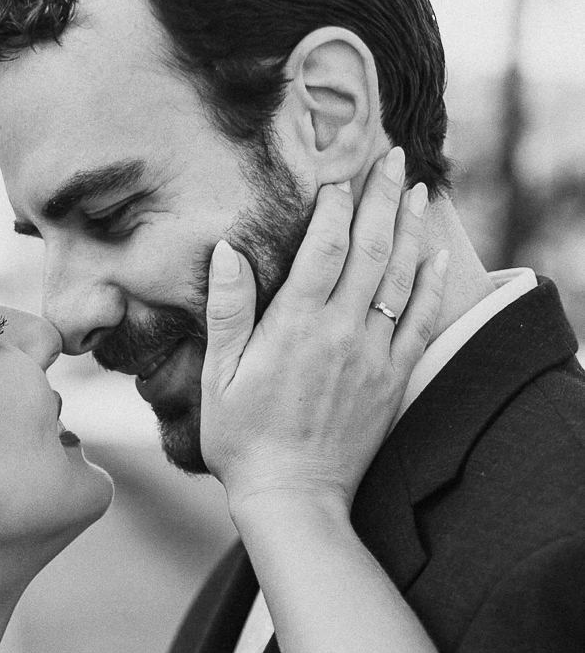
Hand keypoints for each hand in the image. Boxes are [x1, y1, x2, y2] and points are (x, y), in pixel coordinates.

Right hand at [200, 148, 448, 515]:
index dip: (334, 206)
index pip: (324, 247)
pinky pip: (419, 319)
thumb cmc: (244, 440)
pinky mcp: (392, 378)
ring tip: (415, 191)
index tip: (339, 175)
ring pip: (400, 276)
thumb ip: (228, 312)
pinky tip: (434, 254)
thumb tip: (228, 252)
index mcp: (295, 326)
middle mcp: (340, 332)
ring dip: (410, 228)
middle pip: (370, 248)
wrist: (293, 496)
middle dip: (381, 198)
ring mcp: (372, 354)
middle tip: (391, 157)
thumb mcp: (218, 378)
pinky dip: (430, 283)